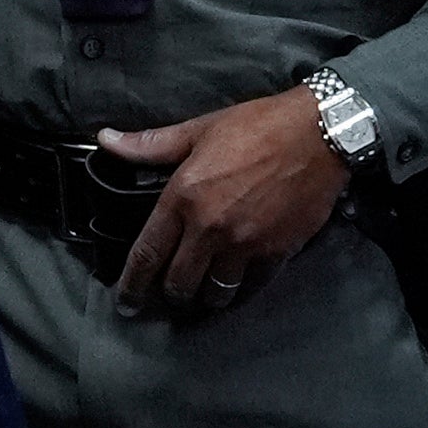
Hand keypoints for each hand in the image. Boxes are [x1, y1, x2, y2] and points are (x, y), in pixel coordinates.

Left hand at [99, 90, 344, 311]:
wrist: (321, 132)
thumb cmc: (259, 126)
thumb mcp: (199, 129)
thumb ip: (150, 144)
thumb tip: (106, 140)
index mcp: (184, 197)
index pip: (148, 253)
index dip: (132, 283)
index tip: (125, 301)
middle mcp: (210, 228)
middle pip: (179, 282)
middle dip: (170, 293)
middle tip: (169, 295)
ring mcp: (244, 244)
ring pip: (215, 292)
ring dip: (205, 297)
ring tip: (202, 293)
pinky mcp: (276, 252)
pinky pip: (250, 287)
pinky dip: (239, 292)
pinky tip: (235, 289)